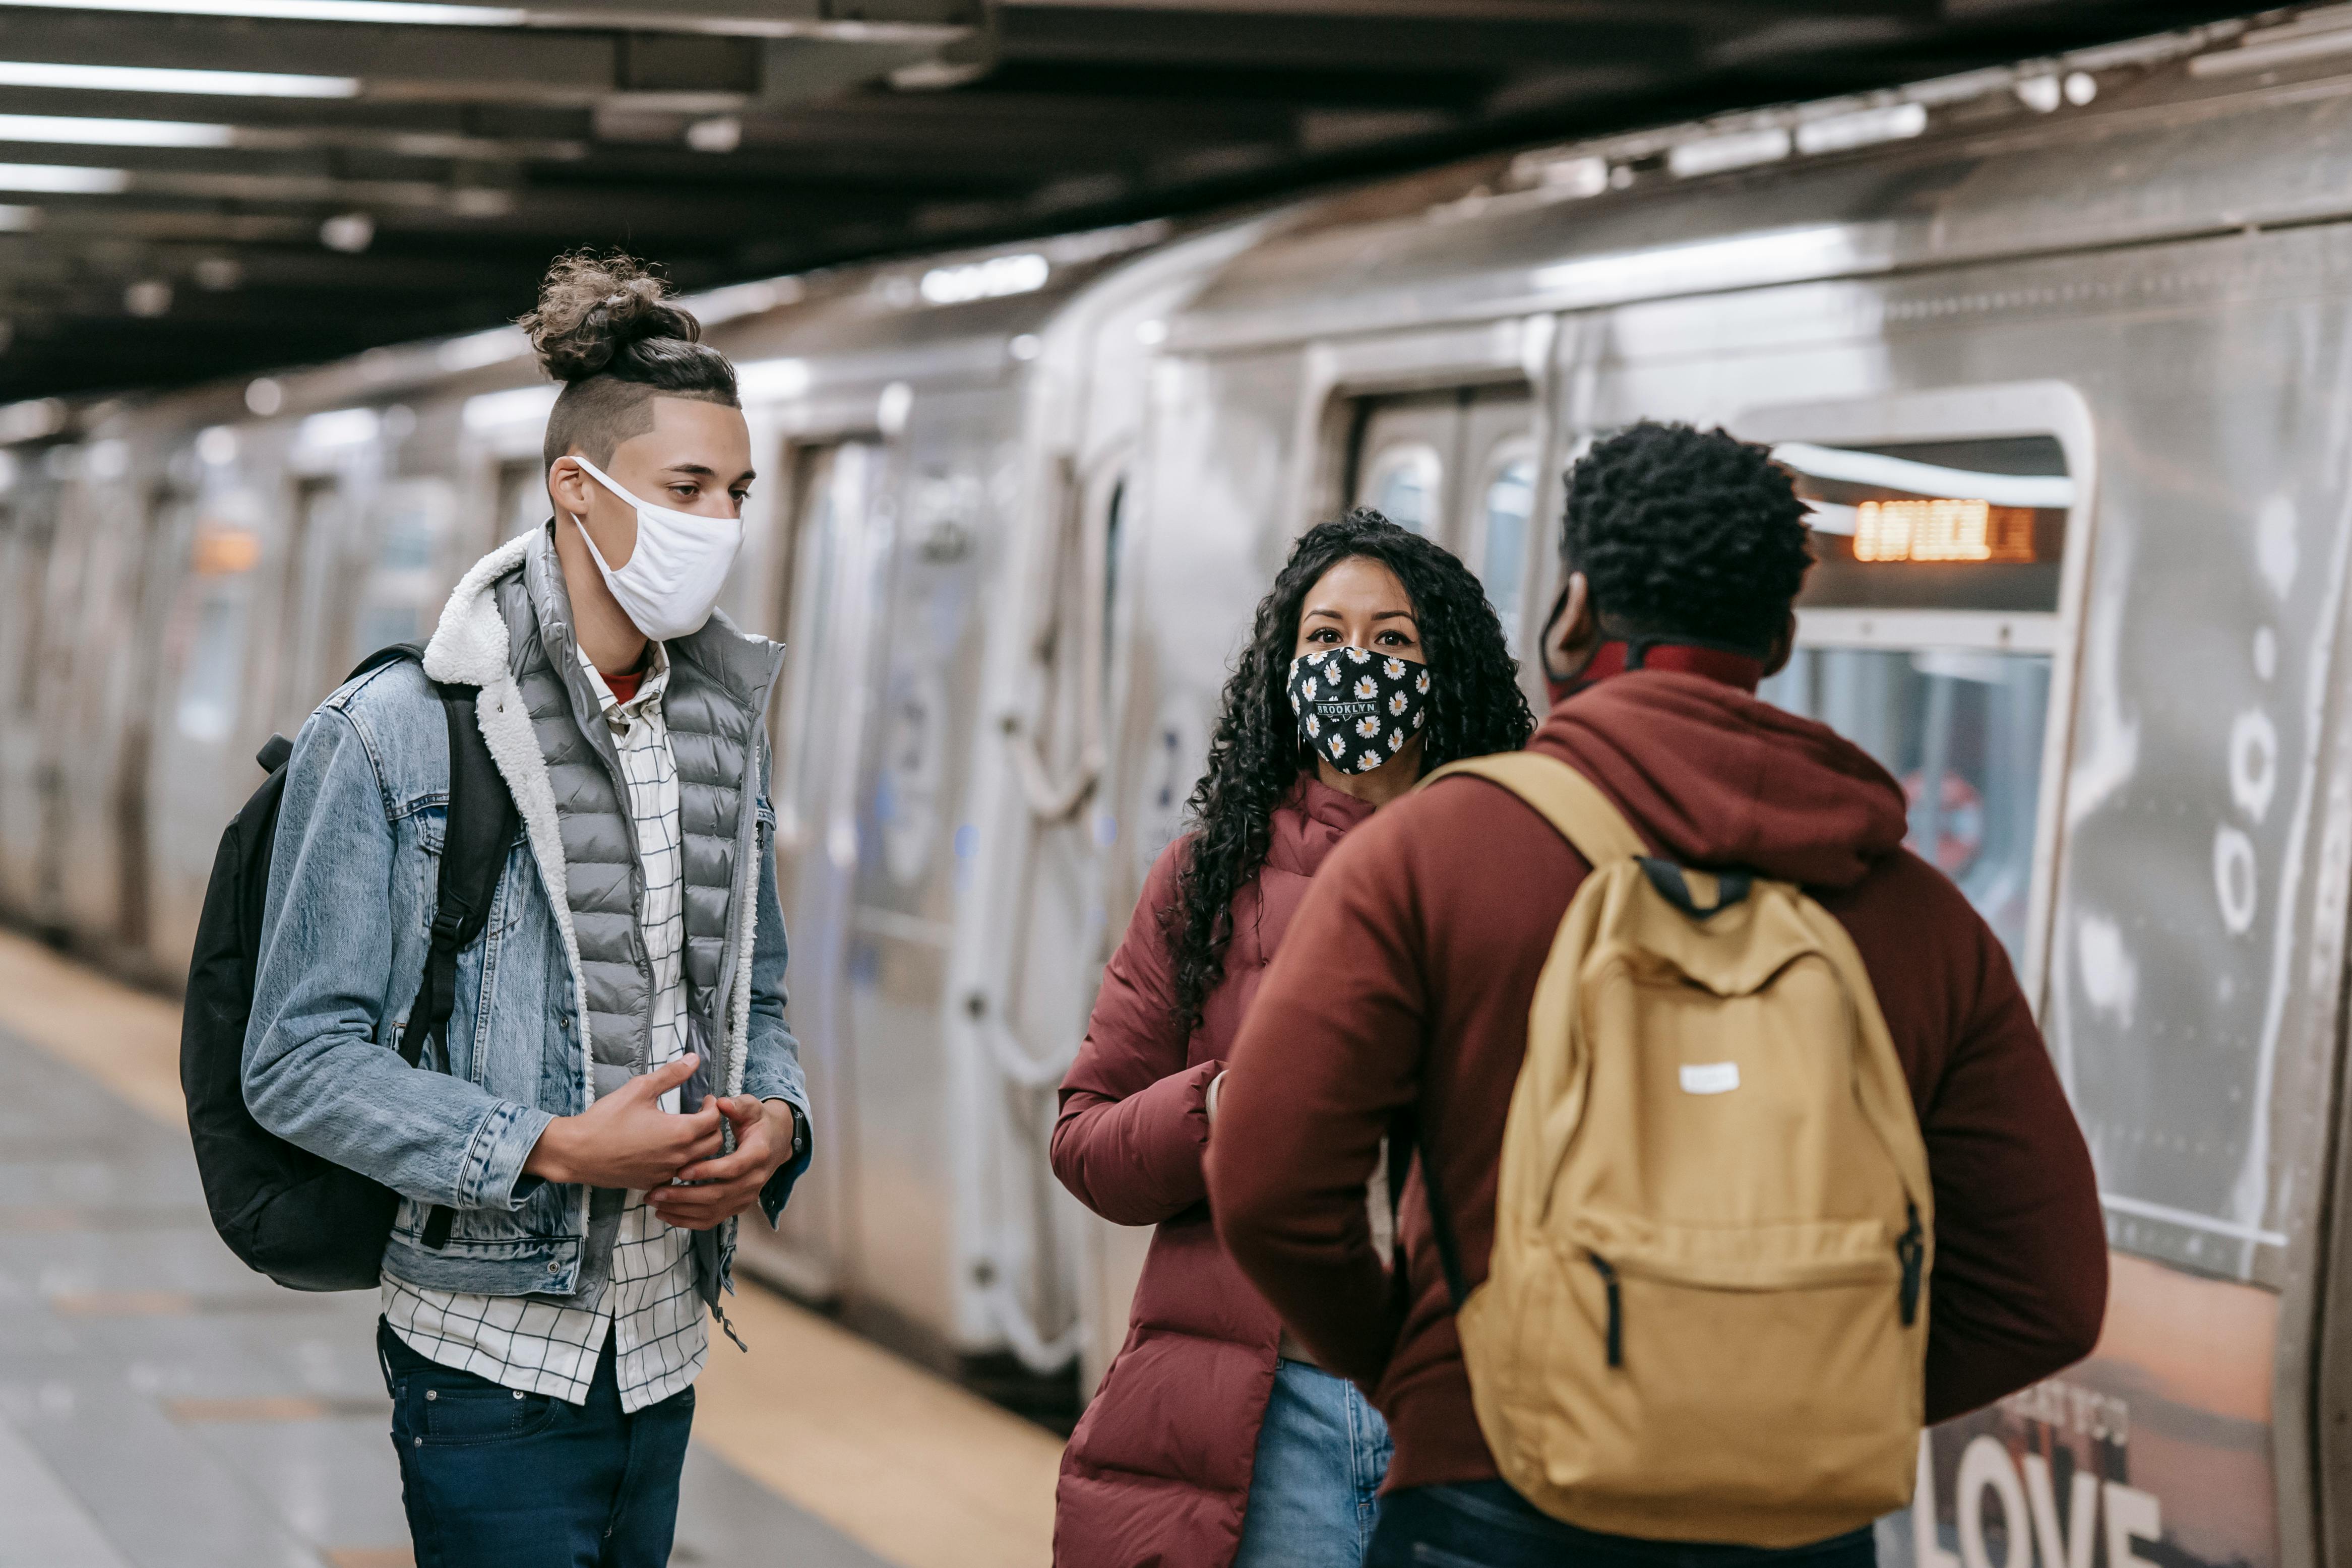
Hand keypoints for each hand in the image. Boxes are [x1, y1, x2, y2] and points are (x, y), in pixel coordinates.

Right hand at [524, 1054, 721, 1190]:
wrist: (577, 1152)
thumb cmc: (607, 1119)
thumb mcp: (640, 1088)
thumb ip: (671, 1074)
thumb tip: (694, 1059)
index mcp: (680, 1132)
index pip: (714, 1119)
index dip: (715, 1106)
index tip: (706, 1099)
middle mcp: (678, 1157)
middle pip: (714, 1143)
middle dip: (713, 1126)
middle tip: (701, 1113)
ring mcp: (666, 1173)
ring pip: (699, 1162)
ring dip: (700, 1146)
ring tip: (687, 1131)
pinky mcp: (653, 1183)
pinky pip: (677, 1175)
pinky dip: (681, 1164)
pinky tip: (667, 1151)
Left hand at [647, 1096, 800, 1231]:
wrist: (776, 1143)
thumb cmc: (759, 1123)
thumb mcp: (752, 1108)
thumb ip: (737, 1105)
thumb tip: (721, 1103)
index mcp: (758, 1154)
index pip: (733, 1168)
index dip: (707, 1171)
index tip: (682, 1170)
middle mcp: (755, 1180)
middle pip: (718, 1195)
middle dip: (684, 1196)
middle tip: (656, 1192)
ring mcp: (747, 1197)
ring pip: (712, 1211)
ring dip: (682, 1210)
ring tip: (655, 1202)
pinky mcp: (737, 1206)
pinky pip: (712, 1220)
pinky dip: (688, 1221)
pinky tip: (666, 1214)